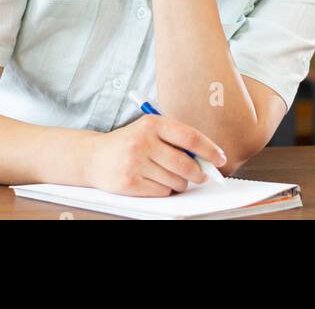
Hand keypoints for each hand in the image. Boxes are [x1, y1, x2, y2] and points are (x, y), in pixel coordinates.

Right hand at [83, 114, 226, 196]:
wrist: (94, 157)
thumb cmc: (130, 143)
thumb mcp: (150, 131)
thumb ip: (176, 140)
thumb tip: (208, 158)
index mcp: (152, 123)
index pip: (190, 137)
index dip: (210, 150)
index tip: (220, 158)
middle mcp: (143, 141)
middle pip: (186, 164)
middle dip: (199, 173)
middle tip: (201, 176)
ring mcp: (135, 162)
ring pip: (176, 180)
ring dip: (180, 183)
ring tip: (169, 175)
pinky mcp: (130, 182)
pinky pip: (162, 191)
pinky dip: (164, 189)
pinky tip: (153, 181)